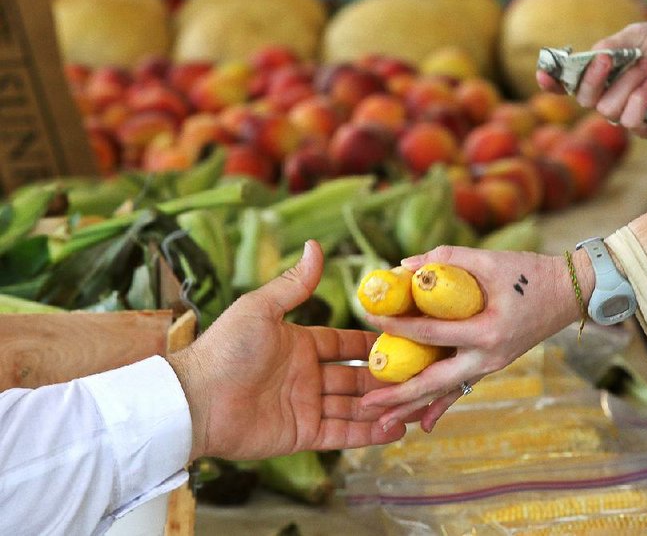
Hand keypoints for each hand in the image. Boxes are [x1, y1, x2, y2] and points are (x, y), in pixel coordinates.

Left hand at [167, 240, 405, 461]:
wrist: (195, 400)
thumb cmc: (226, 349)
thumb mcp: (262, 308)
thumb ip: (294, 284)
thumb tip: (315, 246)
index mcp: (299, 345)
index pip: (343, 343)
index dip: (368, 343)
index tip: (399, 340)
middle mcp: (306, 376)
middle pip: (354, 377)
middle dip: (383, 378)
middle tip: (415, 376)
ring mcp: (305, 406)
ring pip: (353, 407)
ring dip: (381, 407)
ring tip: (414, 406)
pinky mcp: (301, 435)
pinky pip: (341, 434)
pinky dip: (367, 434)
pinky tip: (394, 430)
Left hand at [359, 245, 584, 432]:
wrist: (568, 293)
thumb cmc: (529, 273)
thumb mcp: (488, 259)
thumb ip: (445, 259)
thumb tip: (403, 267)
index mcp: (487, 331)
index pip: (431, 334)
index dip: (398, 326)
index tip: (369, 318)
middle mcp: (488, 357)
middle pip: (435, 382)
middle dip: (399, 395)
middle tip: (366, 404)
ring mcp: (490, 365)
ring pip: (445, 392)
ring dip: (414, 407)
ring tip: (382, 423)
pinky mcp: (490, 365)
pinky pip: (461, 388)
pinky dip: (441, 404)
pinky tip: (424, 423)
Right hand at [537, 21, 646, 137]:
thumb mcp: (638, 36)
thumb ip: (611, 47)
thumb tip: (589, 59)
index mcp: (604, 74)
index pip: (570, 85)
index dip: (553, 83)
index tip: (543, 75)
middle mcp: (611, 96)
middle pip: (586, 100)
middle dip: (595, 79)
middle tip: (611, 60)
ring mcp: (630, 113)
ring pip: (609, 110)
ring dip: (628, 85)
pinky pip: (633, 124)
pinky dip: (642, 102)